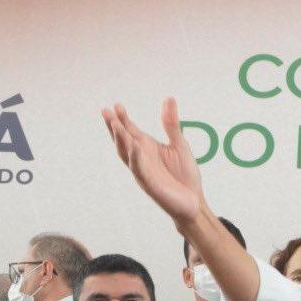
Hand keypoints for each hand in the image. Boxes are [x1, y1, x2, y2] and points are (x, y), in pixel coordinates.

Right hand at [101, 99, 205, 222]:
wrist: (194, 202)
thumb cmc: (185, 175)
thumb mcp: (179, 145)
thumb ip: (171, 124)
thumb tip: (169, 99)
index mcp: (147, 148)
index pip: (131, 131)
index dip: (123, 118)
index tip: (117, 105)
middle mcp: (141, 159)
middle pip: (123, 141)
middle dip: (114, 127)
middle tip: (106, 112)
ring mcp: (143, 172)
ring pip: (127, 155)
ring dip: (121, 140)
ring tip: (115, 125)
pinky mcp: (150, 185)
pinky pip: (140, 170)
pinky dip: (136, 159)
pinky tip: (134, 147)